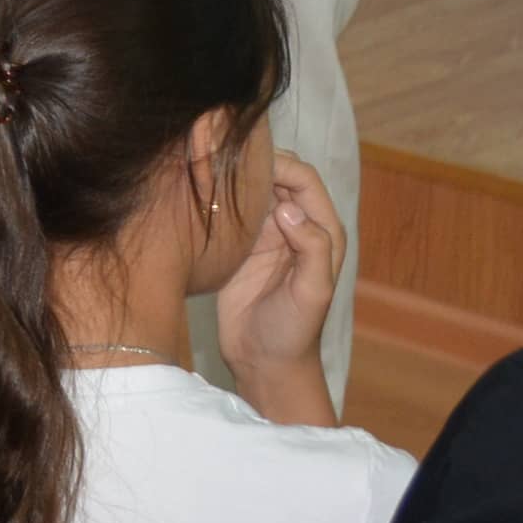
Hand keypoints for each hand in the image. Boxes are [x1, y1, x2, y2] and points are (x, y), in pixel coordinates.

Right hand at [217, 152, 343, 406]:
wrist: (264, 363)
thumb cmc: (296, 331)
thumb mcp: (313, 293)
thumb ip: (312, 250)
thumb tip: (287, 209)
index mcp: (322, 231)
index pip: (305, 180)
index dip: (282, 165)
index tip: (249, 162)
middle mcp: (296, 226)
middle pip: (279, 176)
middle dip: (256, 162)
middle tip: (223, 159)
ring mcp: (266, 235)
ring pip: (254, 189)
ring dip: (235, 177)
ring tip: (208, 167)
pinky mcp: (240, 246)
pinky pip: (232, 212)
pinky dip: (219, 198)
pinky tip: (200, 192)